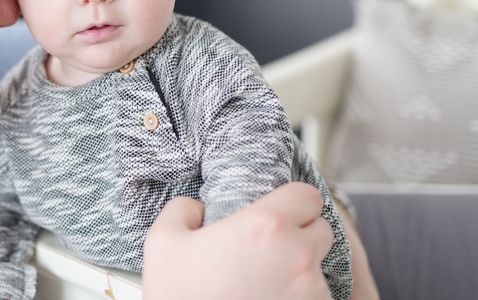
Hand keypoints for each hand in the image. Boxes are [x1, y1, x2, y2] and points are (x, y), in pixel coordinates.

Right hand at [141, 182, 332, 299]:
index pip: (307, 196)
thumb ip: (183, 209)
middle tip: (270, 251)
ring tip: (267, 285)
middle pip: (322, 231)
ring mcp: (312, 294)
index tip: (278, 213)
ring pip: (322, 270)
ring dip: (302, 272)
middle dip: (300, 236)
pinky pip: (319, 299)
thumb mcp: (162, 243)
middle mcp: (298, 257)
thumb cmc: (179, 298)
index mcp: (266, 226)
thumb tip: (197, 207)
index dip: (292, 202)